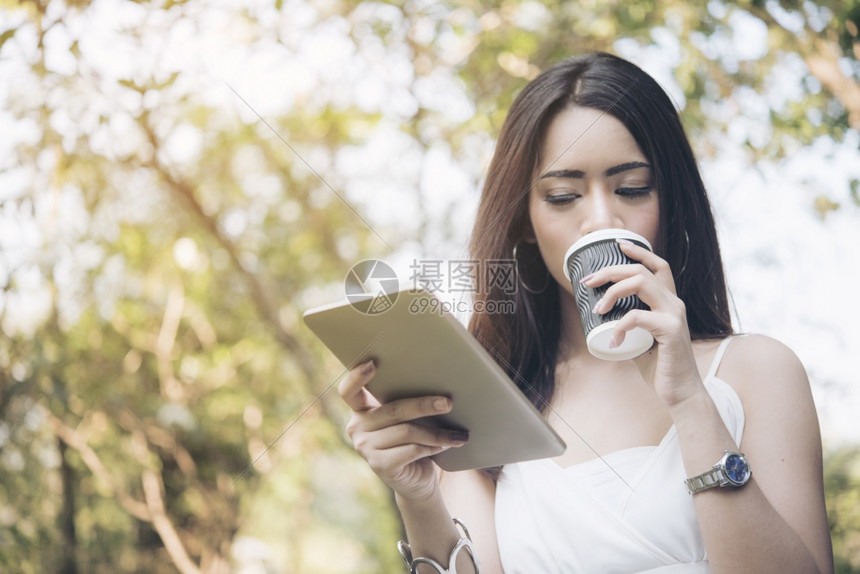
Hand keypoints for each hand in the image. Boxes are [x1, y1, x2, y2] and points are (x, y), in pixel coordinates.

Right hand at [338, 360, 468, 500]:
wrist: (415, 480)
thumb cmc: (412, 441)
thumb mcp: (405, 419)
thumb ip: (403, 402)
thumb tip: (436, 382)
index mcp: (360, 411)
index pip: (348, 392)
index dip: (357, 377)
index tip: (373, 363)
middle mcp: (356, 428)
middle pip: (393, 410)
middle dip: (424, 405)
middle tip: (448, 403)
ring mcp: (365, 448)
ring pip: (407, 431)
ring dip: (437, 433)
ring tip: (458, 434)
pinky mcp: (379, 465)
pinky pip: (412, 450)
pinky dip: (432, 447)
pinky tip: (446, 446)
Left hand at [580, 239, 703, 405]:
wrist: (681, 392)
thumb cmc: (659, 366)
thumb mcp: (640, 339)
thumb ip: (629, 324)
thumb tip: (601, 318)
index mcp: (668, 302)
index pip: (658, 266)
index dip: (639, 251)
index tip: (618, 244)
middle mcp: (674, 303)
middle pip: (641, 270)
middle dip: (610, 271)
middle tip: (588, 282)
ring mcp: (675, 315)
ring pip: (641, 283)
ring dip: (613, 292)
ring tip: (597, 309)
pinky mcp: (672, 330)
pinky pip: (638, 317)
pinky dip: (619, 327)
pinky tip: (612, 342)